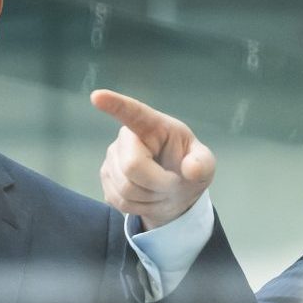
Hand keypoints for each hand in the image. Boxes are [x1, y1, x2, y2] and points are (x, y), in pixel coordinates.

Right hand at [91, 89, 214, 229]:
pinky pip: (119, 200)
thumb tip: (191, 169)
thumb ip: (202, 164)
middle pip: (132, 166)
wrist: (173, 193)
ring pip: (125, 188)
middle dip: (157, 183)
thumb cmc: (187, 169)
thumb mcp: (205, 165)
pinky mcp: (106, 178)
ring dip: (150, 197)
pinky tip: (148, 197)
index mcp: (153, 125)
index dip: (114, 104)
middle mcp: (126, 138)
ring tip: (161, 190)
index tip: (97, 96)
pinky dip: (139, 207)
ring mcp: (112, 158)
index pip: (132, 112)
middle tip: (173, 184)